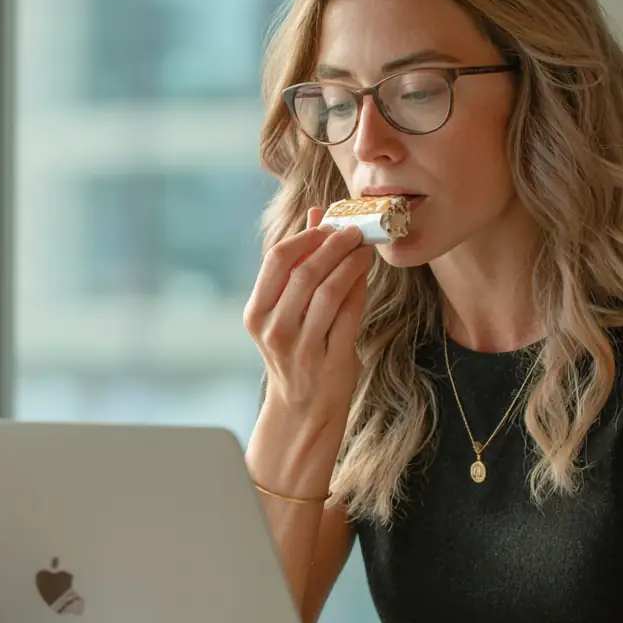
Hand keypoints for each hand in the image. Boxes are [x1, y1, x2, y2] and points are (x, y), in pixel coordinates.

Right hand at [244, 207, 372, 418]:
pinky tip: (365, 276)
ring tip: (364, 249)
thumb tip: (317, 214)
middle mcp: (274, 331)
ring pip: (328, 293)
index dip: (306, 237)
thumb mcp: (286, 311)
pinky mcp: (330, 362)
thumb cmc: (295, 351)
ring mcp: (302, 349)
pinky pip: (349, 315)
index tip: (328, 224)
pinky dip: (359, 289)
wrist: (303, 408)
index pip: (277, 260)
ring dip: (350, 264)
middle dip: (333, 245)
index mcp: (257, 314)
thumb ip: (299, 263)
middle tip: (354, 231)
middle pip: (304, 273)